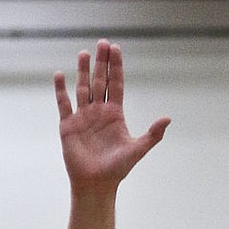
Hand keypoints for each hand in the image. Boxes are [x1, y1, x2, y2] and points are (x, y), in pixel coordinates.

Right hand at [54, 40, 170, 194]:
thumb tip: (168, 118)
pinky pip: (63, 103)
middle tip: (102, 43)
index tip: (115, 49)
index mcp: (115, 114)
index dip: (115, 67)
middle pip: (99, 81)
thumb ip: (152, 134)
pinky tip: (60, 74)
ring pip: (82, 88)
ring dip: (83, 71)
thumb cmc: (117, 169)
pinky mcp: (68, 124)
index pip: (116, 85)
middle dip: (101, 63)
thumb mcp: (137, 149)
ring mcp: (83, 116)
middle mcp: (98, 112)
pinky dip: (61, 89)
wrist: (96, 184)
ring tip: (84, 53)